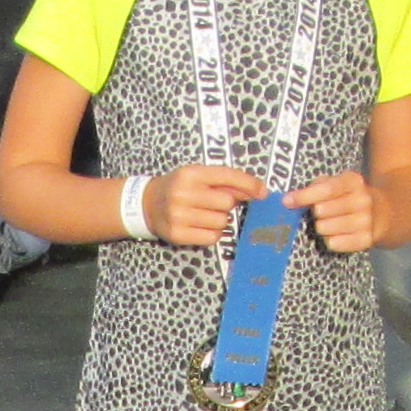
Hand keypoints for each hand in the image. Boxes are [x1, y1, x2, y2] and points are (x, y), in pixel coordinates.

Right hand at [143, 162, 262, 247]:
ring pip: (222, 222)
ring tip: (205, 214)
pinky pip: (212, 237)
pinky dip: (213, 233)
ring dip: (220, 220)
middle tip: (215, 203)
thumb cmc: (179, 188)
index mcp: (190, 174)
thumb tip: (255, 191)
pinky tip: (201, 226)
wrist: (147, 204)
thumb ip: (224, 181)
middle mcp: (183, 193)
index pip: (227, 176)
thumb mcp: (197, 176)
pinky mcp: (178, 234)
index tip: (262, 192)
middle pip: (227, 203)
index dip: (249, 184)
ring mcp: (178, 215)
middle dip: (227, 204)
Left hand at [292, 170, 382, 254]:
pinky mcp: (366, 240)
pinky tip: (336, 234)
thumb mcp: (338, 183)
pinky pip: (334, 243)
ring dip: (321, 226)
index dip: (304, 196)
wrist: (383, 213)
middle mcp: (362, 200)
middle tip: (321, 212)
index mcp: (354, 182)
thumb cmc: (350, 196)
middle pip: (322, 211)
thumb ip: (317, 186)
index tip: (286, 201)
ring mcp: (366, 221)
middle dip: (315, 213)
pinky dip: (330, 240)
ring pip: (324, 228)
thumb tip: (291, 198)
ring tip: (329, 223)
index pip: (326, 189)